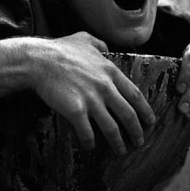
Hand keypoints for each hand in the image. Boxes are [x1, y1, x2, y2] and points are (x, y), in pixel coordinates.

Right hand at [0, 32, 154, 154]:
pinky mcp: (76, 111)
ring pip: (111, 128)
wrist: (39, 60)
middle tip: (139, 142)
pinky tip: (90, 146)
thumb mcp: (85, 39)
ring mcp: (91, 100)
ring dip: (118, 142)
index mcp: (110, 72)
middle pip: (128, 114)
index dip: (145, 110)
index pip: (135, 95)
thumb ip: (99, 44)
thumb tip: (107, 48)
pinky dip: (90, 142)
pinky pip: (87, 132)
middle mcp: (105, 88)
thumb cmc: (60, 49)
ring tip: (120, 151)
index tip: (150, 121)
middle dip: (136, 131)